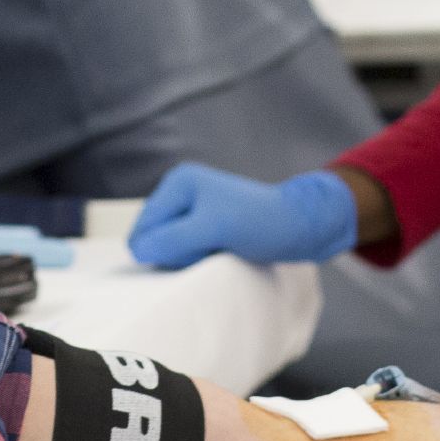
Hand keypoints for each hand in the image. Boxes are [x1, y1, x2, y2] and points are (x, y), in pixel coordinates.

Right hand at [127, 164, 357, 267]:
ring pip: (171, 248)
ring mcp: (194, 210)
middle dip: (177, 252)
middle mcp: (182, 192)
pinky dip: (200, 258)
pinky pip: (188, 251)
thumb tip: (138, 250)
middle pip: (155, 239)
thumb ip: (173, 239)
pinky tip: (221, 253)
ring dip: (189, 257)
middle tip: (209, 248)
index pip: (145, 228)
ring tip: (218, 250)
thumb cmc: (261, 223)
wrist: (302, 226)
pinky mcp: (207, 226)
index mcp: (178, 183)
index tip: (197, 247)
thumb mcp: (213, 229)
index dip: (165, 248)